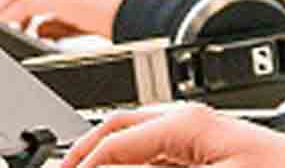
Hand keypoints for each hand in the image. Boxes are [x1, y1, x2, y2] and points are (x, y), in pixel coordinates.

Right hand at [60, 103, 284, 167]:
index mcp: (185, 121)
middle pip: (117, 133)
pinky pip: (156, 159)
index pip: (114, 140)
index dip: (82, 162)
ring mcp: (195, 137)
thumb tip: (110, 163)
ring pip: (134, 148)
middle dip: (86, 156)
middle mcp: (187, 122)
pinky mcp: (202, 154)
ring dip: (111, 162)